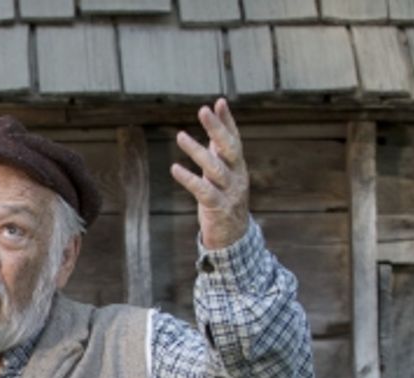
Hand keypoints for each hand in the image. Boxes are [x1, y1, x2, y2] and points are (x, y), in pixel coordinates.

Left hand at [171, 98, 249, 250]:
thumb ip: (219, 156)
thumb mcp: (223, 177)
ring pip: (215, 167)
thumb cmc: (225, 203)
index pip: (234, 139)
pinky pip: (203, 191)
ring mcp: (229, 192)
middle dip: (217, 128)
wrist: (234, 238)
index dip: (227, 121)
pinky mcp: (218, 208)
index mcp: (238, 167)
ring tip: (180, 135)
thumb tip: (214, 133)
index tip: (219, 102)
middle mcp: (237, 176)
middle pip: (229, 148)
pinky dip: (189, 179)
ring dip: (197, 150)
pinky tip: (175, 168)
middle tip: (203, 110)